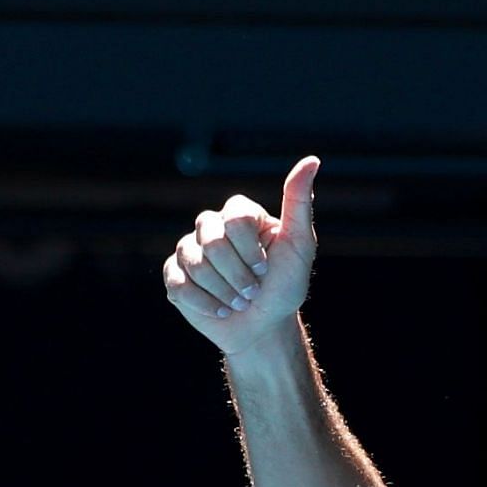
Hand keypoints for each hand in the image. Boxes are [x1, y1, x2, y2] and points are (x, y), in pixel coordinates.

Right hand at [163, 156, 319, 354]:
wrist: (264, 326)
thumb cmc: (285, 285)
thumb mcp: (300, 245)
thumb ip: (299, 202)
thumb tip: (312, 160)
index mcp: (239, 215)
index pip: (234, 218)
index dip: (250, 248)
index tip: (266, 267)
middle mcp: (211, 227)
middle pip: (213, 241)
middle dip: (238, 274)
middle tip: (253, 290)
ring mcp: (189, 250)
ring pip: (194, 263)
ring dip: (223, 291)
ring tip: (239, 301)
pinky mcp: (174, 276)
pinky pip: (179, 283)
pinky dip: (204, 302)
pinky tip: (220, 309)